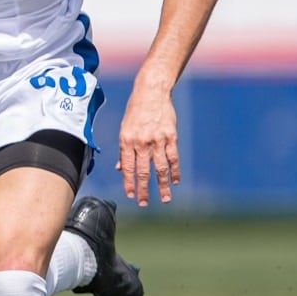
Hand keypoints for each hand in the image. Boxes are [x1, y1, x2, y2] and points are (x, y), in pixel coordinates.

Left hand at [117, 87, 180, 205]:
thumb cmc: (135, 111)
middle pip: (143, 171)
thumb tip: (121, 169)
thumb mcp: (124, 129)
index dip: (128, 183)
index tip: (130, 196)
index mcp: (126, 141)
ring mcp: (157, 140)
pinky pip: (173, 157)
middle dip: (143, 189)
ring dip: (162, 185)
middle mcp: (141, 142)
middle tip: (144, 203)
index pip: (127, 167)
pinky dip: (174, 171)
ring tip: (165, 198)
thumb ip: (124, 150)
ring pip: (160, 168)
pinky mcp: (170, 136)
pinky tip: (175, 181)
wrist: (152, 92)